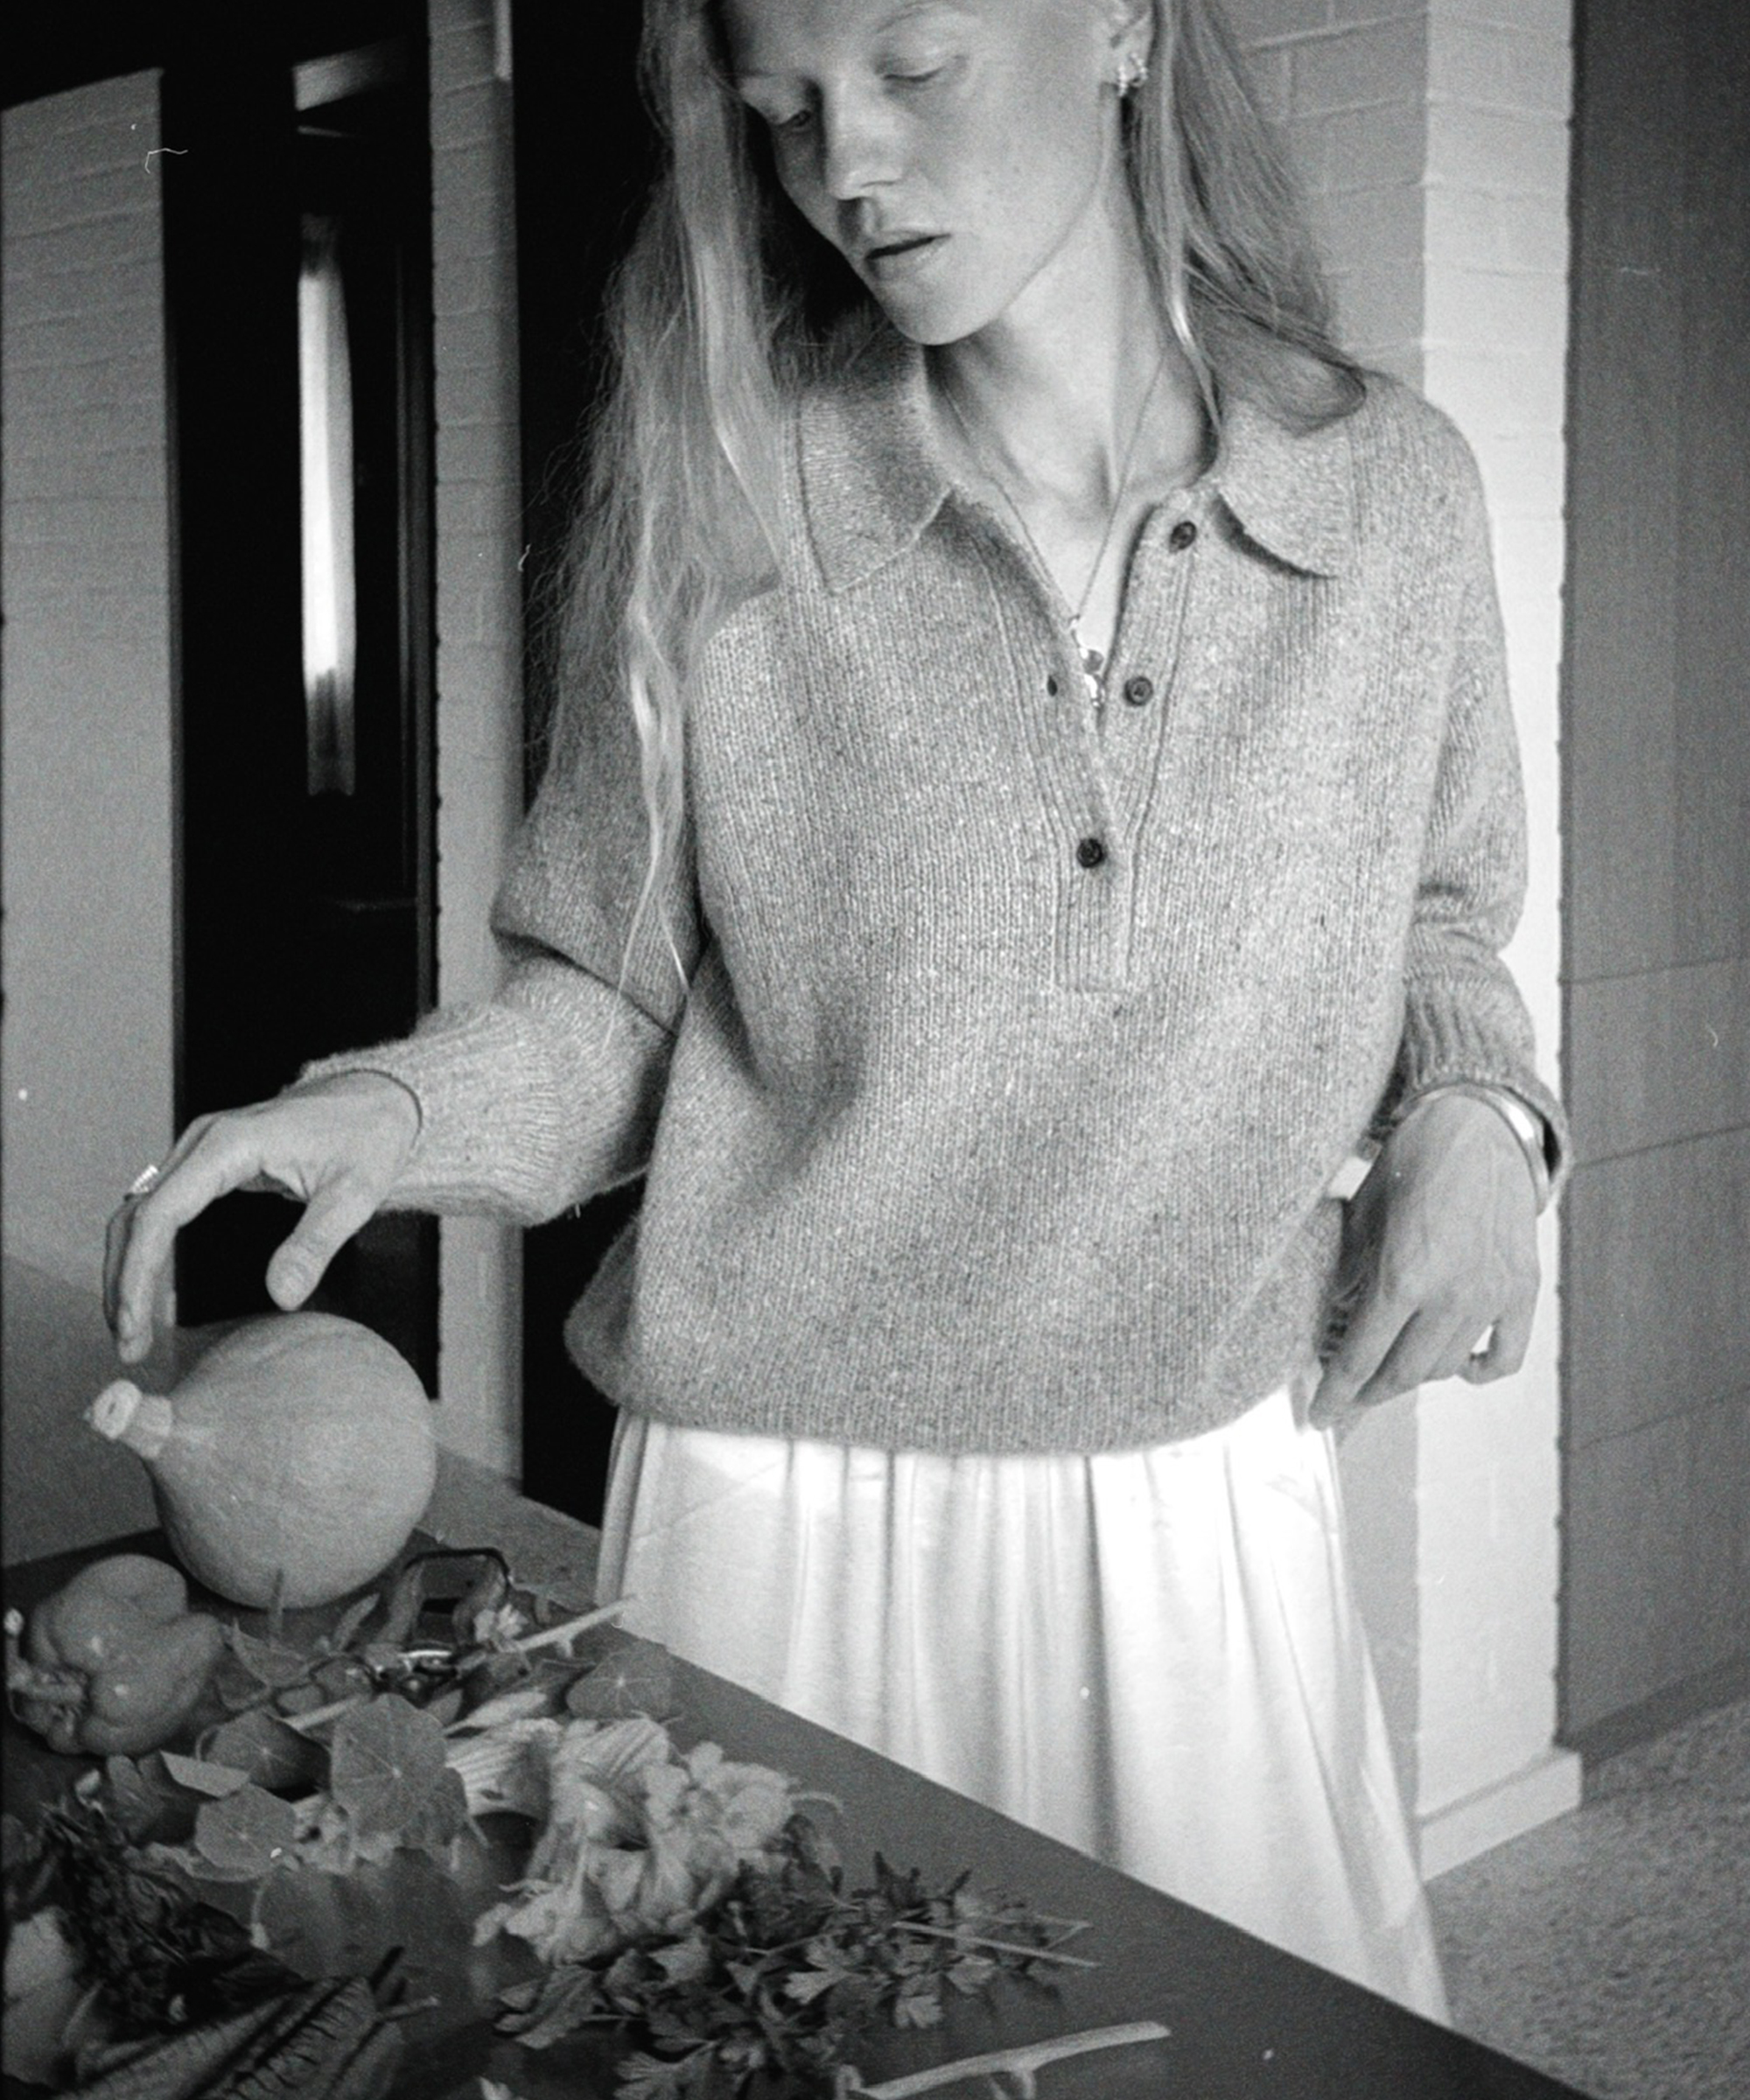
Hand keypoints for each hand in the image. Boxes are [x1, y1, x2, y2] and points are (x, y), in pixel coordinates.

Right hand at [104, 1073, 420, 1362]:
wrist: (377, 1097)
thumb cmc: (368, 1136)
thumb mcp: (355, 1193)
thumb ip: (316, 1244)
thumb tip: (283, 1296)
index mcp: (230, 1144)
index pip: (160, 1214)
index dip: (138, 1273)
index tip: (134, 1323)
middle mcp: (203, 1141)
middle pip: (137, 1215)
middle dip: (123, 1282)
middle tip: (128, 1343)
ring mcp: (201, 1148)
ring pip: (140, 1211)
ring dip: (127, 1269)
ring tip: (131, 1330)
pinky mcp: (207, 1162)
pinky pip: (161, 1208)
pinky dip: (147, 1251)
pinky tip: (149, 1292)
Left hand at [1310, 1091, 1540, 1428]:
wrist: (1479, 1126)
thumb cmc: (1414, 1161)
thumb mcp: (1363, 1213)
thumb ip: (1350, 1270)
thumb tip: (1336, 1315)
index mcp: (1402, 1274)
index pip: (1360, 1357)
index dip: (1336, 1392)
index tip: (1319, 1414)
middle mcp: (1449, 1294)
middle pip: (1402, 1373)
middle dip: (1368, 1393)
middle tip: (1348, 1398)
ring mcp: (1491, 1296)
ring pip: (1446, 1367)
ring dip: (1414, 1376)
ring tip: (1390, 1371)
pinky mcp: (1522, 1290)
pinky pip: (1504, 1356)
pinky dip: (1478, 1370)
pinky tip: (1457, 1365)